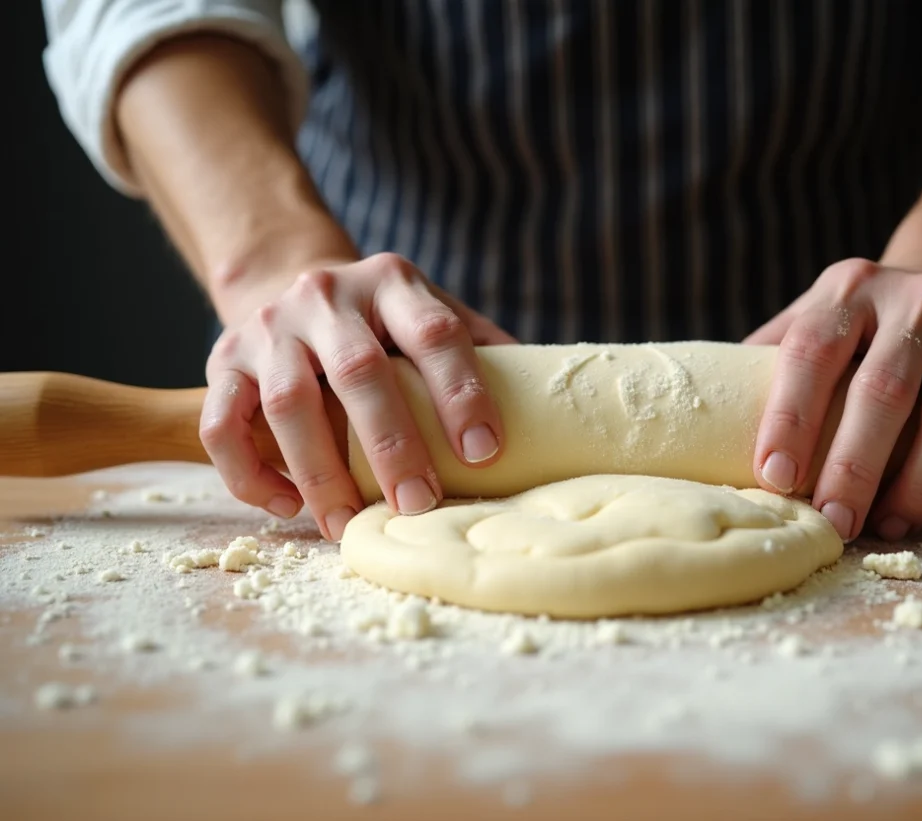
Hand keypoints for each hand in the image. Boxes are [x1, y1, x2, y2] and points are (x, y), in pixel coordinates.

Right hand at [199, 252, 516, 540]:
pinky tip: (287, 507)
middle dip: (390, 444)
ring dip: (321, 472)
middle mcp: (326, 296)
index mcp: (392, 283)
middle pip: (358, 371)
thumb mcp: (429, 311)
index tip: (486, 453)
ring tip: (350, 526)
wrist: (288, 280)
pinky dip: (251, 473)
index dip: (462, 392)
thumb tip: (550, 408)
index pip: (435, 333)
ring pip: (288, 403)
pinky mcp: (221, 361)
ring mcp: (268, 327)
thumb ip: (479, 347)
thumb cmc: (381, 321)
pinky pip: (224, 424)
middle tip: (419, 504)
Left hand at [746, 258, 921, 541]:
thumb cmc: (869, 319)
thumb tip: (707, 425)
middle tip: (834, 522)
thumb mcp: (818, 314)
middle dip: (854, 468)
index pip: (813, 351)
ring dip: (920, 484)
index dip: (791, 417)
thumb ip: (773, 358)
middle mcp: (919, 303)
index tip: (775, 477)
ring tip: (891, 525)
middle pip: (885, 392)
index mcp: (851, 291)